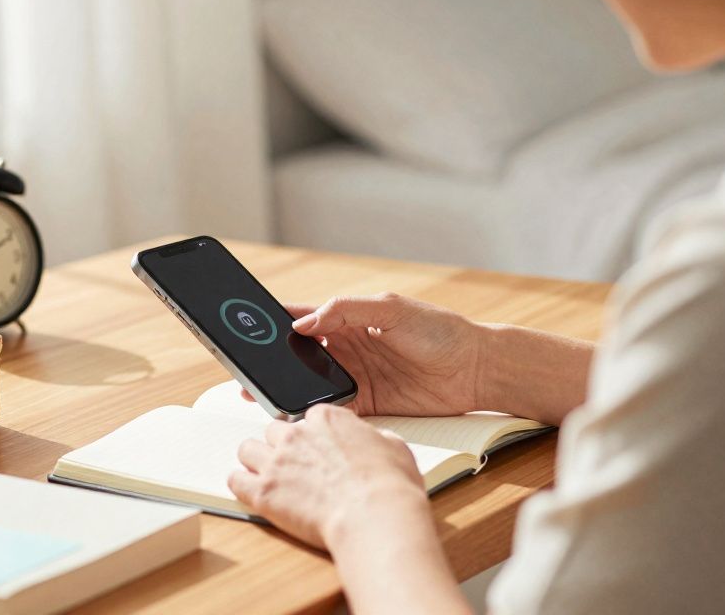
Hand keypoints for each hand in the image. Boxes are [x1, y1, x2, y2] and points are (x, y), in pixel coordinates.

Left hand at [228, 403, 429, 549]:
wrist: (374, 516)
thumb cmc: (388, 486)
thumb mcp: (395, 448)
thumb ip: (376, 438)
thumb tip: (376, 441)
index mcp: (327, 419)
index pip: (308, 417)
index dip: (313, 435)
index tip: (317, 448)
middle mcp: (296, 435)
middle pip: (274, 431)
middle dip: (282, 447)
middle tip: (294, 467)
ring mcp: (276, 462)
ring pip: (248, 449)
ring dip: (256, 461)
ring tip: (268, 476)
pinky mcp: (263, 491)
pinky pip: (235, 480)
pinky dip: (240, 484)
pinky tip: (248, 490)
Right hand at [248, 292, 484, 416]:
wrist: (476, 369)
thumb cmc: (440, 330)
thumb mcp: (392, 309)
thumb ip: (347, 311)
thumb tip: (305, 324)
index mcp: (350, 318)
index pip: (304, 317)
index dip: (277, 322)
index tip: (250, 328)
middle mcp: (349, 347)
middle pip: (301, 354)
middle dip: (275, 361)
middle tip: (248, 370)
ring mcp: (357, 375)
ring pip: (312, 382)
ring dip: (291, 388)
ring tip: (265, 395)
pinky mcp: (370, 402)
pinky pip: (335, 408)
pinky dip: (318, 412)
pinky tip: (302, 416)